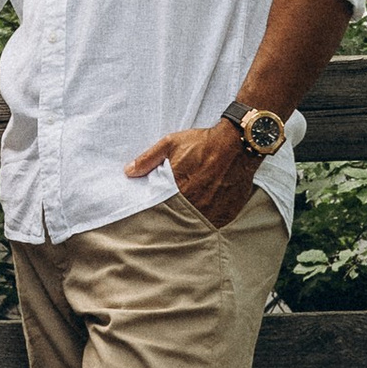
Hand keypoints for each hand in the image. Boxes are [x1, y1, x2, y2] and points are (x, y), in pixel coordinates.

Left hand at [127, 119, 258, 225]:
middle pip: (178, 220)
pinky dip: (207, 222)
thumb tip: (128, 172)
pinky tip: (203, 216)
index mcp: (178, 189)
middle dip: (172, 220)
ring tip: (185, 220)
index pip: (160, 211)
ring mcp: (212, 211)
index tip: (149, 220)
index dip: (155, 215)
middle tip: (166, 224)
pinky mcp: (227, 213)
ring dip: (190, 223)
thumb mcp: (170, 143)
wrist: (238, 143)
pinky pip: (213, 225)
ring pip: (195, 225)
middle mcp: (195, 203)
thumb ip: (148, 159)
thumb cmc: (203, 142)